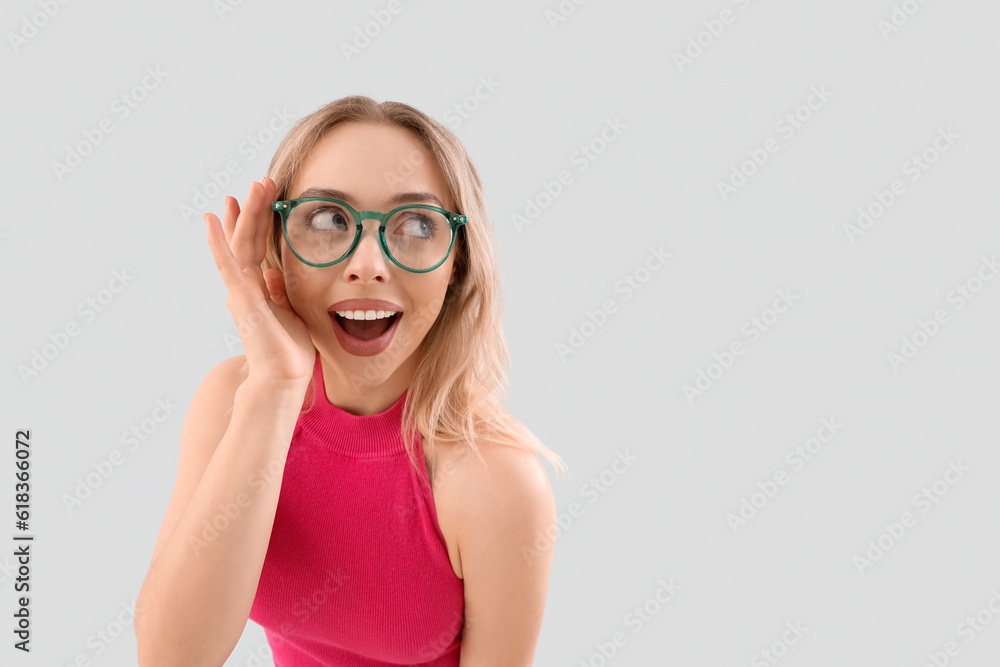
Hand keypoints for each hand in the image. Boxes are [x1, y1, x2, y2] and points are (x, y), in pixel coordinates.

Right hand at [204, 177, 315, 388]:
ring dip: (244, 215)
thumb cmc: (288, 353)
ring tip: (248, 188)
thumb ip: (279, 294)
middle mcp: (246, 287)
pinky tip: (210, 220)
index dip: (256, 222)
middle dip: (252, 210)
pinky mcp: (240, 299)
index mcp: (259, 290)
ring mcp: (241, 291)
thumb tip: (274, 275)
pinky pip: (227, 265)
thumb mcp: (289, 315)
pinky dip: (218, 242)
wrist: (283, 378)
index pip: (257, 248)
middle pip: (248, 240)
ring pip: (240, 245)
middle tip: (257, 182)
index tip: (258, 198)